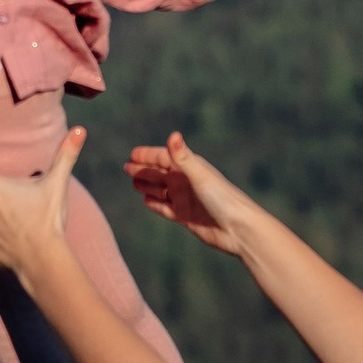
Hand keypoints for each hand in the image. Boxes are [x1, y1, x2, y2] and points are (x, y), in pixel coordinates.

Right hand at [124, 129, 258, 256]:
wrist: (236, 228)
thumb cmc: (221, 198)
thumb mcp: (199, 176)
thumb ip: (183, 157)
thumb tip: (173, 135)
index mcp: (190, 168)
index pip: (163, 157)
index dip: (148, 155)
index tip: (132, 155)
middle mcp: (186, 182)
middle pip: (160, 173)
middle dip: (143, 170)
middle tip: (126, 168)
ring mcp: (185, 199)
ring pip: (161, 190)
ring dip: (148, 186)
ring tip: (134, 183)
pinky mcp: (185, 216)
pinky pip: (166, 208)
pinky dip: (156, 204)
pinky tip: (146, 201)